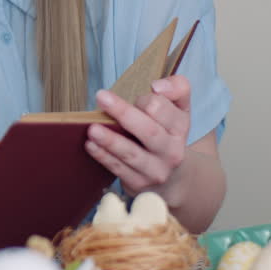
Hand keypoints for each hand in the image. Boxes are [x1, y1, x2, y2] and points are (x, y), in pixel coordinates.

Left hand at [86, 74, 190, 202]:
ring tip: (92, 129)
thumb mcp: (179, 109)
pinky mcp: (139, 183)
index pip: (162, 110)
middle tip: (102, 97)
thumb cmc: (168, 134)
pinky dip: (104, 157)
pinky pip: (119, 169)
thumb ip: (177, 88)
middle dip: (124, 113)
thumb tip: (158, 86)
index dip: (146, 100)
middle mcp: (171, 151)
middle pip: (148, 131)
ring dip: (110, 141)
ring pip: (131, 154)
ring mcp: (155, 170)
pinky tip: (90, 145)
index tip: (134, 97)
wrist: (173, 177)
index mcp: (180, 128)